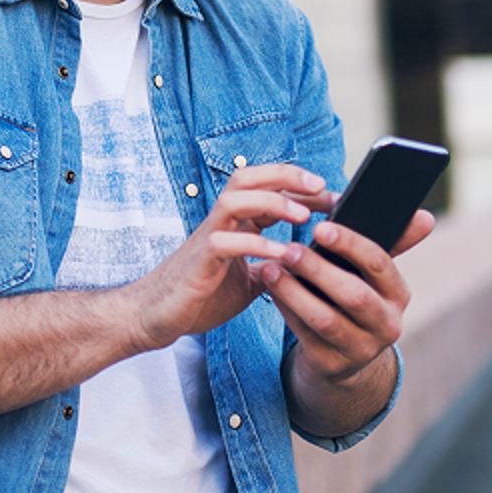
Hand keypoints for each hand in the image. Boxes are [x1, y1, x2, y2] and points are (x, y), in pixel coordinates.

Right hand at [127, 163, 329, 351]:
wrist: (158, 315)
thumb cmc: (201, 295)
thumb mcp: (248, 281)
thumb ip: (271, 267)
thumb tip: (306, 267)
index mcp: (234, 223)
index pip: (267, 188)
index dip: (299, 188)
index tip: (333, 196)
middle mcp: (221, 221)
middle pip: (248, 177)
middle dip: (285, 176)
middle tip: (320, 186)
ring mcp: (207, 236)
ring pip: (235, 199)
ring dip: (271, 202)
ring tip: (303, 216)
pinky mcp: (199, 260)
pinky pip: (226, 242)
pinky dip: (256, 245)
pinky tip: (282, 255)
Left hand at [260, 209, 434, 386]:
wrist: (343, 354)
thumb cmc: (353, 294)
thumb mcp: (370, 274)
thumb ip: (390, 242)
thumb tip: (426, 216)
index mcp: (398, 294)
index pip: (379, 264)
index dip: (350, 244)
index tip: (319, 227)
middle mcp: (387, 324)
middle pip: (353, 295)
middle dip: (318, 270)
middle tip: (287, 249)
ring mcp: (362, 349)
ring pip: (325, 319)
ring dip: (294, 292)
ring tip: (269, 268)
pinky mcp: (334, 365)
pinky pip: (306, 335)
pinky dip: (286, 310)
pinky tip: (270, 289)